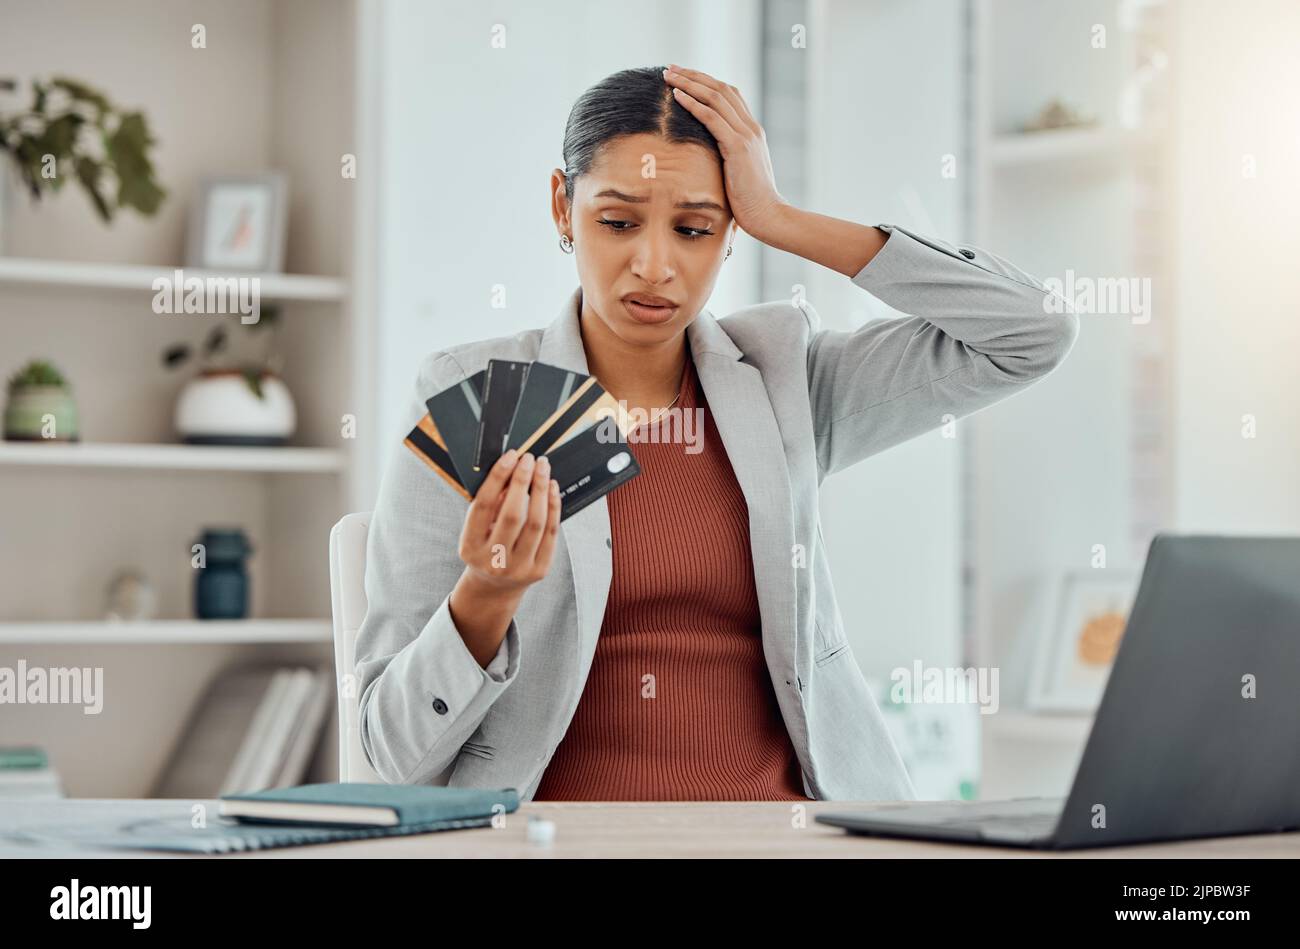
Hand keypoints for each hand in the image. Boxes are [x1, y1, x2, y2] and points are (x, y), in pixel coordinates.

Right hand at [457, 449, 561, 595]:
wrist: (494, 588)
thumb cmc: (485, 549)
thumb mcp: (477, 530)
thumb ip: (491, 504)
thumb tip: (512, 473)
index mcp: (470, 547)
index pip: (484, 506)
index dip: (498, 477)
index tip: (510, 456)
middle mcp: (492, 560)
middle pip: (512, 514)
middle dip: (524, 481)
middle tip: (530, 459)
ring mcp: (517, 568)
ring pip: (536, 523)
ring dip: (541, 490)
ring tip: (543, 469)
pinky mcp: (539, 570)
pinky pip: (551, 533)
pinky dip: (554, 507)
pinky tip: (552, 489)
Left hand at [662, 64, 787, 240]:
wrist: (768, 215)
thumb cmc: (751, 202)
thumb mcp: (739, 173)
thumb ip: (728, 158)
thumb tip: (707, 157)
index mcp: (752, 131)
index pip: (729, 95)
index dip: (706, 82)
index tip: (684, 77)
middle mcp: (751, 127)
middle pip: (721, 88)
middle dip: (693, 76)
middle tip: (670, 68)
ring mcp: (746, 135)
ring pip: (715, 97)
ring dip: (689, 84)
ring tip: (668, 75)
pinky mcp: (738, 147)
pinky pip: (712, 118)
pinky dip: (693, 104)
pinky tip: (677, 96)